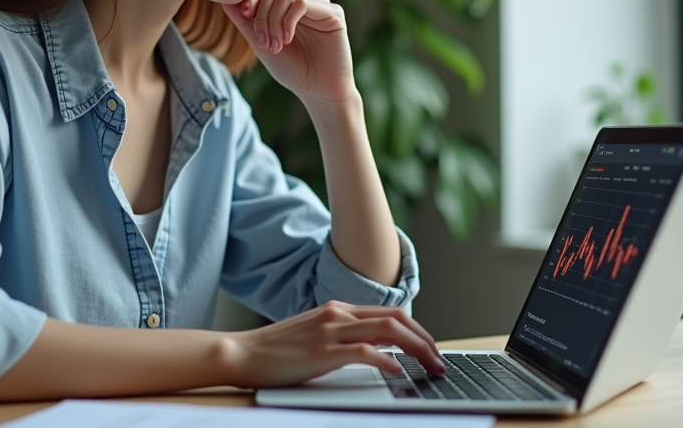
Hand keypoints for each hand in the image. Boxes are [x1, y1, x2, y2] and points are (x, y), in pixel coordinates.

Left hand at [221, 0, 355, 105]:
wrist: (317, 91)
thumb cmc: (291, 70)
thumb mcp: (260, 42)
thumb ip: (244, 20)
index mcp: (287, 6)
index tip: (245, 15)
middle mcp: (303, 1)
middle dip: (261, 13)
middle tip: (263, 41)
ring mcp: (319, 5)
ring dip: (273, 20)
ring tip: (276, 45)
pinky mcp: (333, 12)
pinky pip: (301, 3)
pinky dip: (288, 21)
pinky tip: (288, 40)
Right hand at [221, 300, 446, 388]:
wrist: (242, 353)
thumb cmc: (276, 351)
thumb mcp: (315, 336)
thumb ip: (344, 338)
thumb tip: (377, 350)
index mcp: (338, 309)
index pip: (390, 313)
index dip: (418, 331)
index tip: (431, 350)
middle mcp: (338, 314)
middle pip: (397, 318)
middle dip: (425, 339)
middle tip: (440, 361)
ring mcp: (331, 331)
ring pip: (388, 331)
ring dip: (417, 349)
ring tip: (430, 367)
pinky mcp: (322, 352)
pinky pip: (365, 352)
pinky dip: (388, 362)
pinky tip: (398, 373)